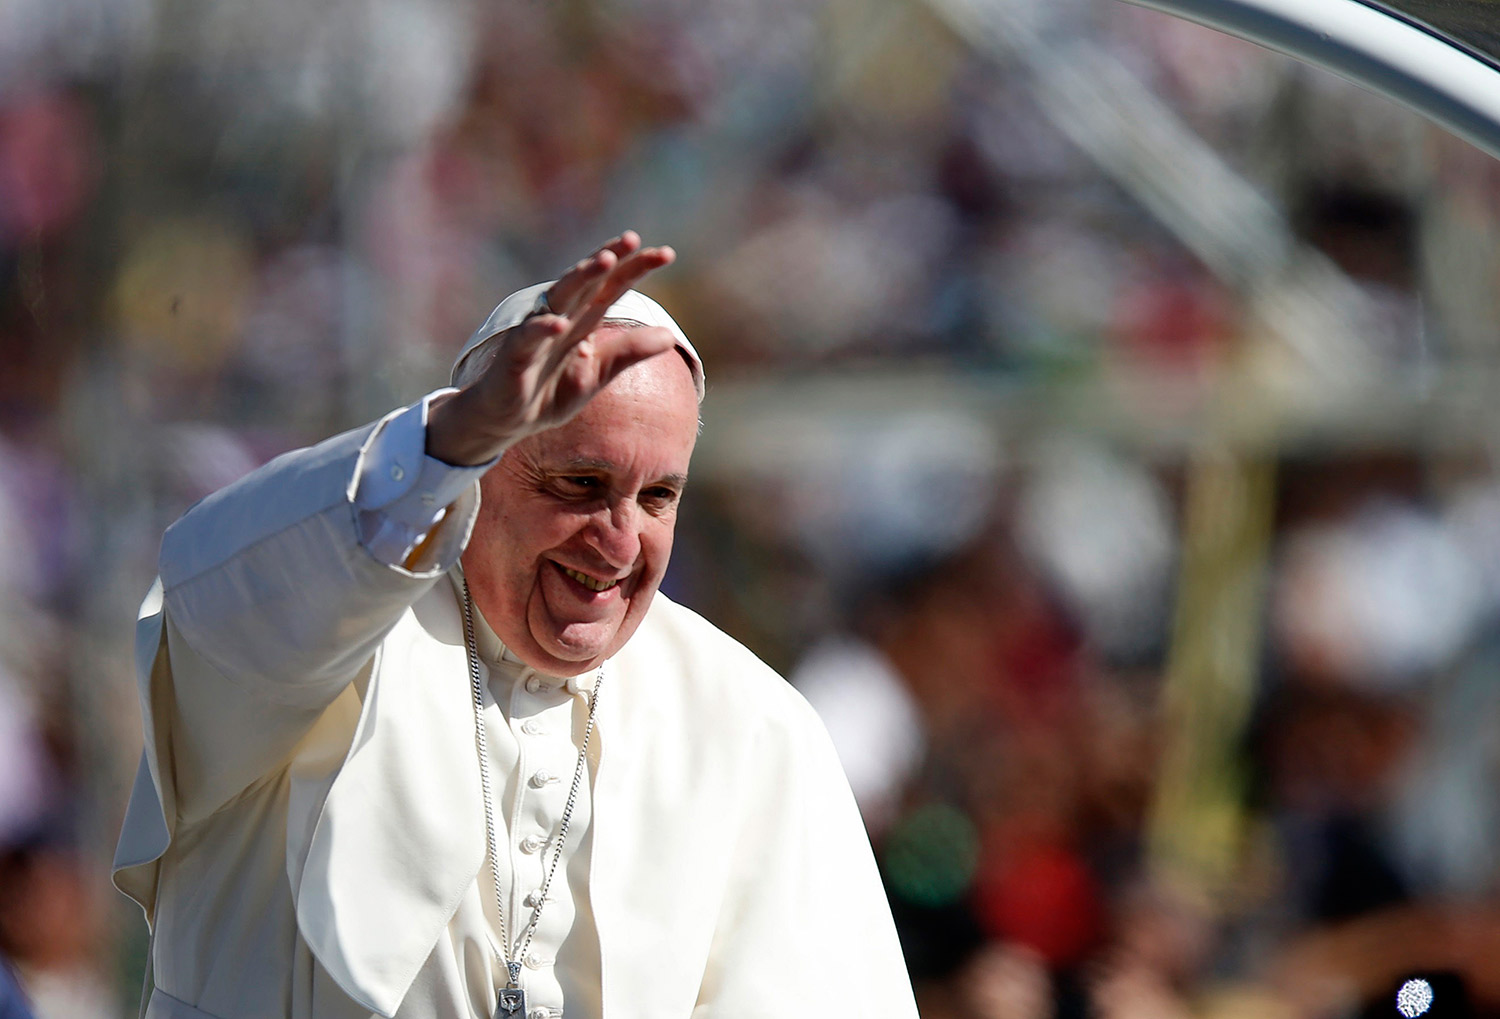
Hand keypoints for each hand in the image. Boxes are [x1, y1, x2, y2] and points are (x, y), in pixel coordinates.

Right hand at [426, 231, 676, 464]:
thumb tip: (670, 336)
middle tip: (633, 238)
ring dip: (581, 277)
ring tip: (605, 260)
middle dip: (609, 257)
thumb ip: (629, 353)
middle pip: (588, 280)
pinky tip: (560, 324)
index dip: (636, 268)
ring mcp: (537, 332)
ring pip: (560, 296)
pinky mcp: (516, 353)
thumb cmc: (551, 391)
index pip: (613, 286)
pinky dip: (543, 328)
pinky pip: (529, 336)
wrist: (509, 420)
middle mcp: (562, 316)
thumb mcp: (598, 373)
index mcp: (584, 319)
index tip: (667, 254)